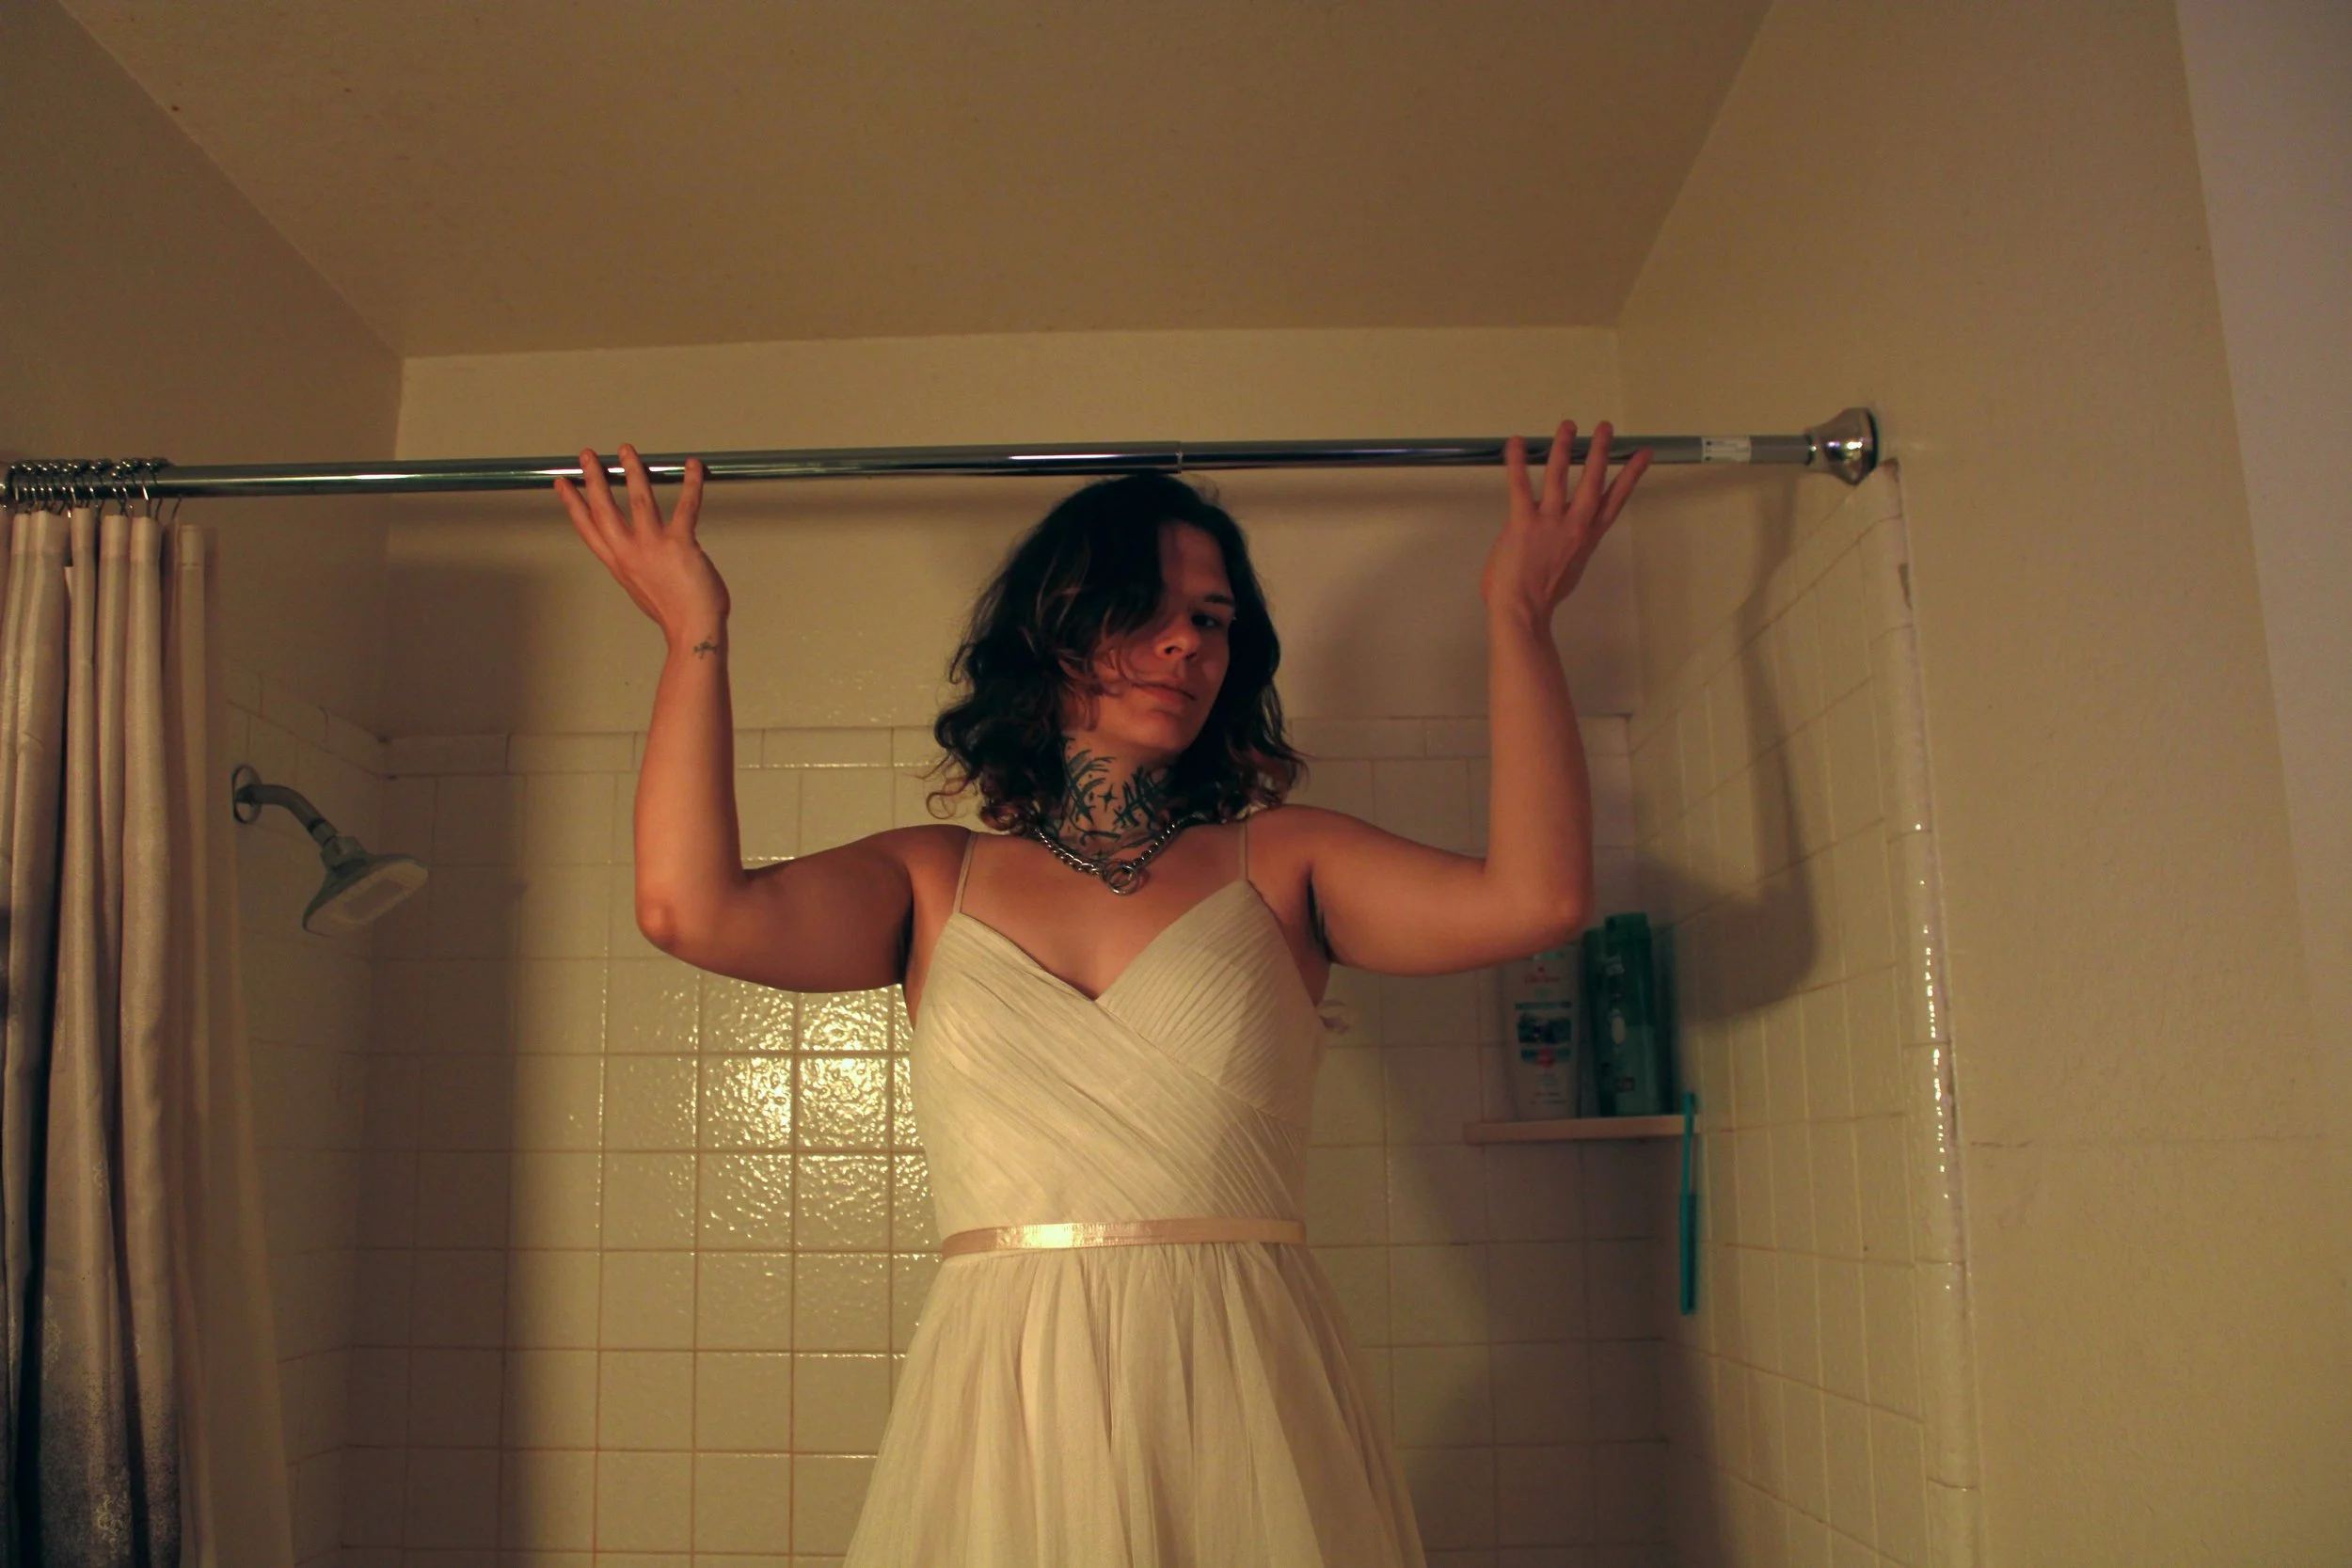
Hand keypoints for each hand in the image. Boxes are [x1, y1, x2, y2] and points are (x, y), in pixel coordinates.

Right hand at [555, 444, 730, 649]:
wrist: (694, 630)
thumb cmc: (677, 614)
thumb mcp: (644, 589)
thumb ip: (640, 567)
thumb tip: (646, 553)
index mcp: (620, 565)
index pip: (589, 529)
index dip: (574, 504)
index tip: (563, 485)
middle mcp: (630, 553)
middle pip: (604, 509)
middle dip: (594, 478)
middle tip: (587, 456)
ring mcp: (653, 547)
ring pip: (638, 500)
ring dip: (632, 471)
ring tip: (626, 451)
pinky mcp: (680, 544)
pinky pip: (686, 505)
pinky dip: (691, 483)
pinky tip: (692, 466)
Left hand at [1481, 418, 1651, 622]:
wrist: (1523, 610)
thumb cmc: (1540, 598)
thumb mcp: (1565, 570)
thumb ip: (1562, 546)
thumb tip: (1551, 534)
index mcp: (1587, 538)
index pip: (1614, 501)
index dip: (1629, 476)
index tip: (1642, 455)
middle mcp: (1575, 525)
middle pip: (1593, 481)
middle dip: (1599, 451)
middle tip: (1605, 428)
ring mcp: (1550, 522)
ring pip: (1559, 475)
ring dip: (1563, 447)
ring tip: (1568, 425)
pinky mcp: (1524, 522)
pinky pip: (1519, 485)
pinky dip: (1516, 462)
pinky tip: (1516, 442)